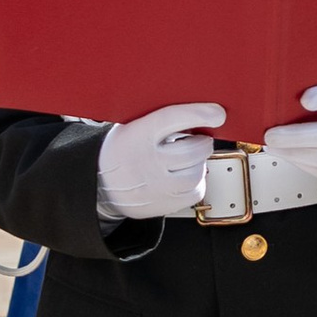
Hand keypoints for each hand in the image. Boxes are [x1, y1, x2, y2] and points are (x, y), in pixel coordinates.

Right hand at [96, 99, 225, 220]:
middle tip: (198, 139)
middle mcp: (147, 163)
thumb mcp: (130, 126)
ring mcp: (155, 187)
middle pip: (193, 150)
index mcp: (137, 136)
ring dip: (199, 163)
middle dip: (202, 142)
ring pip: (197, 172)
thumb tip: (197, 111)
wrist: (97, 183)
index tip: (218, 113)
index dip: (199, 114)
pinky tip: (184, 175)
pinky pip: (195, 193)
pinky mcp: (162, 205)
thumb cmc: (120, 150)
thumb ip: (159, 118)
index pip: (172, 118)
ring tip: (187, 158)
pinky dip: (196, 183)